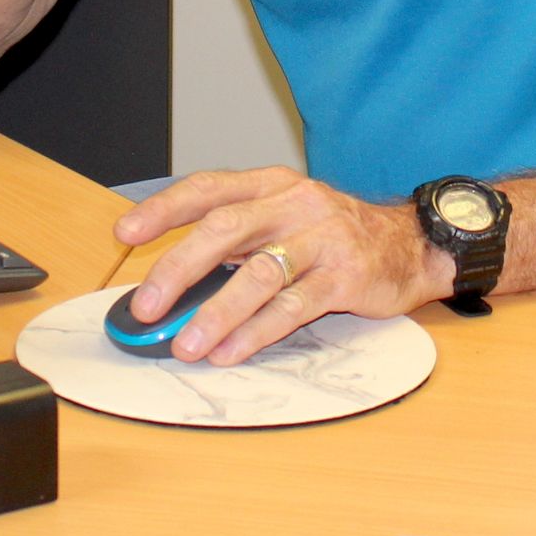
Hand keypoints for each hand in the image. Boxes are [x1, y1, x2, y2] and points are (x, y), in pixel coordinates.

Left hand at [111, 167, 453, 366]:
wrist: (409, 245)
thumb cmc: (331, 235)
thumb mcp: (284, 218)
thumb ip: (236, 238)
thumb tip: (173, 281)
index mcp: (270, 184)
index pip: (207, 190)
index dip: (163, 209)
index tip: (126, 233)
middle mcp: (293, 204)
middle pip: (224, 230)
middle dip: (178, 268)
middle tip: (147, 305)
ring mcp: (321, 239)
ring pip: (258, 275)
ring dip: (216, 313)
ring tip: (186, 344)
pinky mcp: (345, 276)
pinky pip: (293, 307)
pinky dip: (256, 332)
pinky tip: (230, 351)